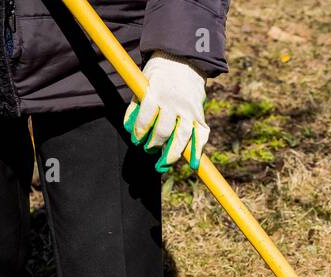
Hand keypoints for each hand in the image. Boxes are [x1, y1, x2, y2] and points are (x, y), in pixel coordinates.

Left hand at [123, 53, 208, 171]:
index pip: (146, 118)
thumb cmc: (159, 73)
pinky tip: (194, 163)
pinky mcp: (199, 113)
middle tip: (149, 149)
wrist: (184, 58)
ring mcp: (189, 109)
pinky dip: (198, 150)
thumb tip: (129, 128)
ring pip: (182, 137)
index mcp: (156, 93)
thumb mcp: (143, 82)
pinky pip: (201, 135)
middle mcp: (173, 102)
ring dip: (173, 153)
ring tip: (165, 163)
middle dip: (154, 144)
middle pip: (163, 131)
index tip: (137, 139)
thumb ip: (136, 104)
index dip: (140, 132)